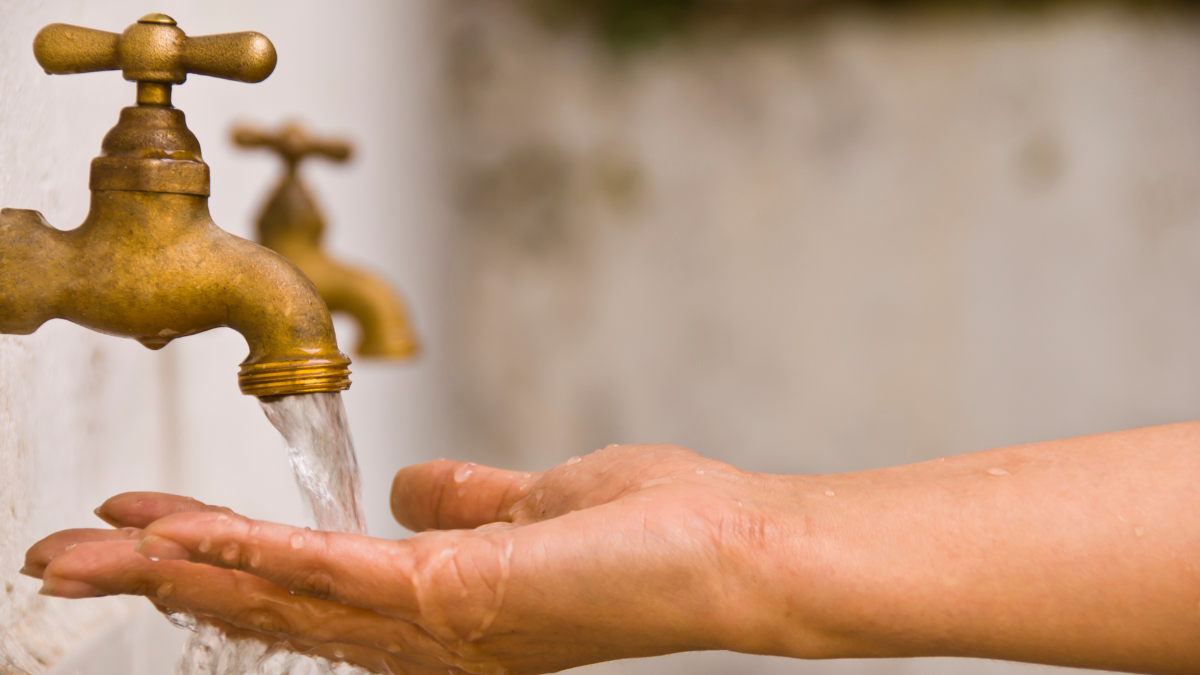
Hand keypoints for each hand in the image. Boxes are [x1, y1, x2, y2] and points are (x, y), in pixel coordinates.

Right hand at [23, 445, 794, 673]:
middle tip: (64, 555)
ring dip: (175, 570)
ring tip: (87, 549)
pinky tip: (182, 535)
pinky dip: (250, 556)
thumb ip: (467, 501)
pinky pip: (329, 574)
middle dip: (158, 578)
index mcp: (431, 604)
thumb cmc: (649, 530)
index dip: (216, 558)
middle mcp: (417, 632)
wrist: (725, 552)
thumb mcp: (530, 503)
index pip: (301, 583)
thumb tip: (410, 484)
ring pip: (275, 596)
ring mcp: (429, 622)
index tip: (148, 525)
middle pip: (263, 604)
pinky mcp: (449, 595)